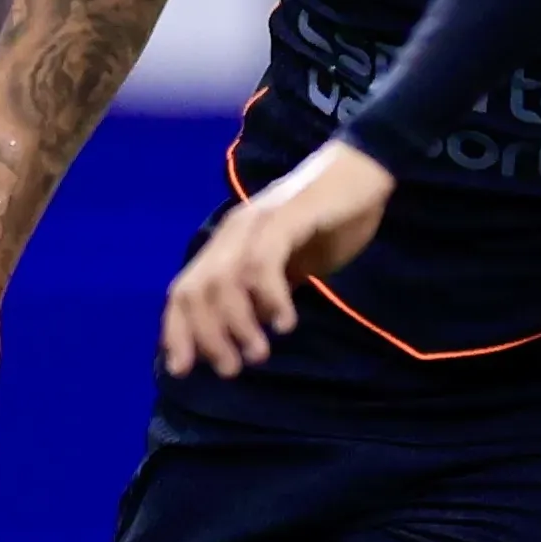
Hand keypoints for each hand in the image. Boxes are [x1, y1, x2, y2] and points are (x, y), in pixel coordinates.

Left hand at [160, 140, 395, 377]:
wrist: (364, 171)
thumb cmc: (330, 222)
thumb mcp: (291, 267)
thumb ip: (264, 294)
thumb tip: (246, 336)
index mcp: (227, 245)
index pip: (183, 291)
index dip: (176, 332)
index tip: (184, 370)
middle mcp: (232, 233)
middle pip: (196, 291)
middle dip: (205, 337)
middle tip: (230, 369)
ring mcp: (255, 222)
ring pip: (223, 281)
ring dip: (236, 324)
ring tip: (258, 353)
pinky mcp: (284, 217)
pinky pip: (262, 263)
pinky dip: (269, 297)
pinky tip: (285, 322)